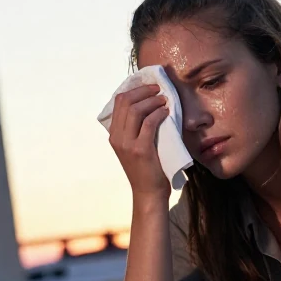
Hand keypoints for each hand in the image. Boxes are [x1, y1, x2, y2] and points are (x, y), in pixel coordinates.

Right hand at [106, 83, 170, 198]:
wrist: (148, 193)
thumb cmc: (146, 170)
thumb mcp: (134, 146)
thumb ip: (135, 129)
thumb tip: (148, 106)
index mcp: (114, 135)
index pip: (118, 102)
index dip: (134, 90)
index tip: (149, 87)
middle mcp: (116, 137)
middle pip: (125, 102)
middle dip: (143, 91)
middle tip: (158, 89)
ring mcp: (127, 144)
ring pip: (135, 109)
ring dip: (151, 100)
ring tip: (164, 99)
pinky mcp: (140, 149)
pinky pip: (148, 123)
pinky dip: (158, 113)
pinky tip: (166, 112)